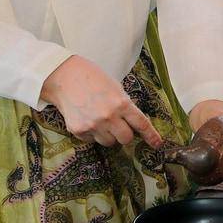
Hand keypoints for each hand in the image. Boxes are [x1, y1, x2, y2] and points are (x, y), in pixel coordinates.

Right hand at [41, 55, 162, 147]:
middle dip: (125, 134)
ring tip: (100, 120)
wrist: (65, 77)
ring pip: (109, 142)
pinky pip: (92, 141)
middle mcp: (109, 116)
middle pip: (126, 139)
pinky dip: (93, 134)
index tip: (157, 144)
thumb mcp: (116, 88)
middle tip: (120, 125)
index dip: (151, 136)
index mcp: (122, 103)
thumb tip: (132, 123)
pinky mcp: (79, 131)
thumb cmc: (93, 79)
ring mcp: (93, 125)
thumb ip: (125, 106)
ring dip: (109, 135)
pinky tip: (87, 119)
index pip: (141, 124)